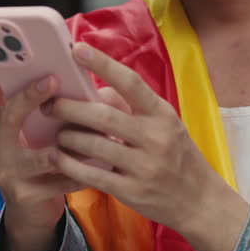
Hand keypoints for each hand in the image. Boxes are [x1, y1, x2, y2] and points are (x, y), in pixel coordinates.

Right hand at [0, 34, 82, 250]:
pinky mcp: (24, 197)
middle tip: (51, 80)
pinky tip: (98, 165)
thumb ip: (43, 109)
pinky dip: (79, 173)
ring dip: (63, 144)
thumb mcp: (34, 133)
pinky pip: (57, 182)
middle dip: (29, 98)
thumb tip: (70, 74)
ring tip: (82, 134)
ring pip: (35, 155)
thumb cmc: (39, 163)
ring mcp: (6, 173)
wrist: (30, 217)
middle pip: (6, 117)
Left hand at [47, 42, 249, 250]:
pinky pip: (93, 175)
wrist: (200, 201)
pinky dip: (70, 165)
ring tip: (56, 133)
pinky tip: (57, 158)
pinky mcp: (132, 192)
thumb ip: (133, 106)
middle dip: (70, 108)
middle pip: (104, 116)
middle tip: (49, 104)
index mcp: (163, 114)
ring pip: (94, 146)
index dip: (102, 64)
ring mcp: (145, 166)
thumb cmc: (177, 155)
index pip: (130, 82)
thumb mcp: (165, 124)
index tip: (77, 49)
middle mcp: (156, 137)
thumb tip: (95, 90)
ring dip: (68, 137)